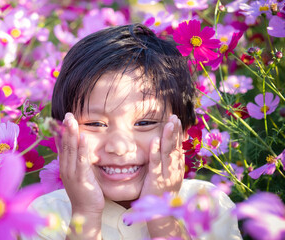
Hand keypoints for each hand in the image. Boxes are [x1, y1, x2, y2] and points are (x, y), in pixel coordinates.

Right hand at [55, 112, 104, 215]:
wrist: (85, 212)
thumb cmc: (83, 192)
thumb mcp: (77, 173)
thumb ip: (77, 160)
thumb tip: (79, 145)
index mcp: (64, 166)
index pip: (61, 146)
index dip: (61, 131)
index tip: (61, 118)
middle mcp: (65, 168)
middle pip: (64, 145)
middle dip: (66, 128)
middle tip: (68, 114)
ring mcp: (72, 173)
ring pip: (71, 150)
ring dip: (71, 134)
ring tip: (72, 121)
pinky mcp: (81, 178)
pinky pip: (82, 160)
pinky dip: (82, 148)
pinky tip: (84, 137)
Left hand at [140, 114, 188, 238]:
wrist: (162, 216)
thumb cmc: (162, 194)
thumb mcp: (169, 177)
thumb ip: (170, 163)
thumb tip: (174, 149)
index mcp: (177, 168)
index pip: (178, 147)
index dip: (178, 133)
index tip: (177, 120)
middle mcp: (174, 170)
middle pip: (175, 147)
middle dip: (175, 131)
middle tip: (175, 116)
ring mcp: (166, 175)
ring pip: (168, 153)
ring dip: (168, 137)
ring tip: (169, 123)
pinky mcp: (156, 181)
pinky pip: (155, 164)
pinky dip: (155, 151)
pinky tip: (154, 140)